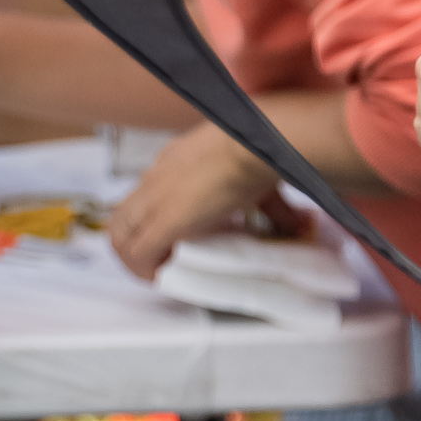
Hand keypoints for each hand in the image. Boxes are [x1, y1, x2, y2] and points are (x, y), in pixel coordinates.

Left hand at [106, 123, 284, 279]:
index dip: (148, 220)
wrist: (254, 142)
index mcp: (174, 159)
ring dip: (132, 259)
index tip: (166, 238)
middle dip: (129, 243)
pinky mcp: (165, 220)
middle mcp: (156, 177)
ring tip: (155, 273)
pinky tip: (159, 278)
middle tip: (154, 261)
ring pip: (120, 236)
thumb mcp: (257, 170)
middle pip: (121, 216)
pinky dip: (143, 269)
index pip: (145, 193)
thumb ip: (271, 201)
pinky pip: (139, 253)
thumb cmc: (260, 147)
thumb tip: (300, 223)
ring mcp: (156, 199)